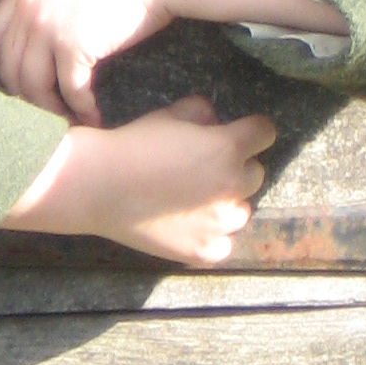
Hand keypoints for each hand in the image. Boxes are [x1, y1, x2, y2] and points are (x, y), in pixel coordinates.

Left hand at [0, 0, 173, 119]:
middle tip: (48, 109)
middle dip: (26, 95)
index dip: (2, 67)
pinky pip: (69, 90)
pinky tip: (94, 116)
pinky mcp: (74, 46)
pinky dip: (81, 109)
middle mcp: (28, 10)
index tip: (22, 82)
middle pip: (9, 69)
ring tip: (69, 117)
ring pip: (33, 86)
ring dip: (51, 109)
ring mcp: (48, 28)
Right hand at [4, 96, 275, 266]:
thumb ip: (202, 113)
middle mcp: (232, 185)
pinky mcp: (206, 251)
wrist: (100, 185)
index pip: (265, 133)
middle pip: (255, 172)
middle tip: (206, 167)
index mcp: (228, 148)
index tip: (241, 133)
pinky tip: (190, 224)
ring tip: (196, 198)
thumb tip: (216, 121)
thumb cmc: (133, 143)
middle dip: (236, 166)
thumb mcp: (169, 114)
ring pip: (242, 209)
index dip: (252, 130)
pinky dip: (213, 234)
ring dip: (227, 201)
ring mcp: (221, 223)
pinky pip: (224, 242)